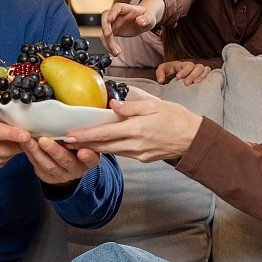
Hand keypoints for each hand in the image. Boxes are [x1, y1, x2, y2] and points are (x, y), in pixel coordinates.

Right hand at [0, 88, 29, 180]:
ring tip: (15, 140)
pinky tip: (3, 149)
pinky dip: (5, 157)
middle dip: (18, 142)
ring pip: (4, 157)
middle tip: (29, 135)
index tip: (26, 133)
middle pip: (2, 147)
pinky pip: (0, 165)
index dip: (11, 133)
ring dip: (13, 149)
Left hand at [18, 135, 100, 186]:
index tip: (82, 152)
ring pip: (48, 165)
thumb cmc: (75, 143)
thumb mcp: (82, 138)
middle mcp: (77, 169)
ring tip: (28, 140)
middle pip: (66, 161)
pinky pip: (37, 165)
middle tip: (44, 140)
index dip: (87, 157)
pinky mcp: (48, 177)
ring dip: (36, 151)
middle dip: (54, 150)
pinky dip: (29, 152)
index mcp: (90, 160)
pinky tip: (23, 143)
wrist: (66, 163)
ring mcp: (62, 175)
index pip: (91, 159)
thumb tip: (71, 114)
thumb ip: (80, 131)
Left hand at [63, 86, 202, 162]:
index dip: (85, 136)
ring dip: (95, 147)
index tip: (70, 136)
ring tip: (80, 142)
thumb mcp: (154, 105)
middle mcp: (135, 145)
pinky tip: (103, 143)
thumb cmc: (177, 118)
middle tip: (66, 141)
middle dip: (83, 145)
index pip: (104, 134)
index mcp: (137, 129)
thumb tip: (113, 103)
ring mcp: (139, 154)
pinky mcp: (143, 158)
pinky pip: (122, 153)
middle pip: (103, 147)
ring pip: (111, 151)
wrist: (194, 139)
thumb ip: (132, 105)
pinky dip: (110, 148)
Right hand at [100, 0, 162, 56]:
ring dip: (108, 41)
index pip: (117, 7)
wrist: (144, 22)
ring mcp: (113, 23)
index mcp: (126, 8)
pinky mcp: (113, 31)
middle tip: (107, 35)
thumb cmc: (146, 16)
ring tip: (116, 52)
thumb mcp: (149, 17)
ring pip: (105, 30)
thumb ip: (145, 18)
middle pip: (105, 17)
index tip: (110, 19)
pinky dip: (109, 46)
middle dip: (105, 26)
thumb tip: (139, 21)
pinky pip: (107, 39)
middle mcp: (117, 15)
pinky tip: (114, 52)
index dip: (112, 13)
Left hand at [155, 60, 212, 85]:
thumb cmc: (169, 71)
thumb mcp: (162, 70)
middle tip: (186, 83)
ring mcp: (200, 71)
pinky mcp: (204, 76)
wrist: (175, 76)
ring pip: (205, 70)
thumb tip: (160, 81)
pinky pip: (210, 75)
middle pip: (198, 67)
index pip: (188, 65)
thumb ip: (160, 74)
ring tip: (195, 84)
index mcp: (184, 64)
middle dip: (192, 75)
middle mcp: (193, 66)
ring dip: (201, 77)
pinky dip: (208, 78)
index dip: (185, 71)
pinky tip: (203, 85)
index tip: (178, 77)